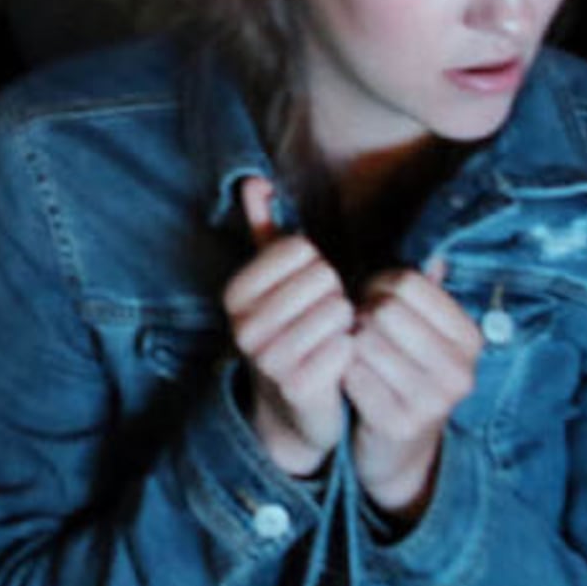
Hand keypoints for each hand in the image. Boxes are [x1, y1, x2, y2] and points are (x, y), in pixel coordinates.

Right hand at [224, 175, 350, 479]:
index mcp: (235, 292)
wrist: (295, 404)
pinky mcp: (296, 387)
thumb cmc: (292, 329)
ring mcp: (266, 359)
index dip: (317, 267)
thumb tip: (255, 180)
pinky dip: (351, 351)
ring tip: (332, 338)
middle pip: (321, 279)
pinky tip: (340, 360)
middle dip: (335, 295)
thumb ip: (264, 229)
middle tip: (324, 319)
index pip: (300, 249)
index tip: (309, 291)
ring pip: (336, 312)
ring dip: (346, 324)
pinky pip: (345, 348)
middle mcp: (242, 324)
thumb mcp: (275, 280)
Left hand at [343, 261, 479, 523]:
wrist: (397, 445)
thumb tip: (437, 258)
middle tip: (360, 331)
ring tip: (356, 354)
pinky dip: (343, 371)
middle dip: (362, 314)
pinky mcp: (399, 424)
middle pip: (385, 310)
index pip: (408, 282)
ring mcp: (433, 402)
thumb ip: (427, 294)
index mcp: (470, 339)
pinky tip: (351, 379)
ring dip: (349, 344)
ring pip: (364, 341)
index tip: (373, 300)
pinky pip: (351, 374)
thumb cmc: (404, 369)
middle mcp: (460, 371)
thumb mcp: (424, 333)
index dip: (378, 285)